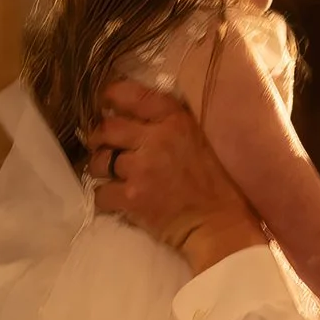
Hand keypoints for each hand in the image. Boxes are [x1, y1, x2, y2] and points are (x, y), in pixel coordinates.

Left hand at [88, 83, 261, 269]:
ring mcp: (141, 169)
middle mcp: (156, 139)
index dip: (112, 95)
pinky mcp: (132, 198)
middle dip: (100, 137)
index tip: (106, 102)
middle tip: (102, 145)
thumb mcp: (201, 138)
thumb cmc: (219, 183)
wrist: (220, 224)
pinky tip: (114, 199)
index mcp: (176, 120)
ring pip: (99, 161)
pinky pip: (100, 193)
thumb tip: (140, 114)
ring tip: (108, 174)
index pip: (132, 95)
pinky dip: (103, 197)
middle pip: (107, 128)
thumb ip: (173, 123)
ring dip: (99, 167)